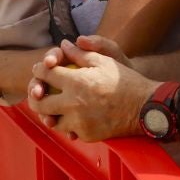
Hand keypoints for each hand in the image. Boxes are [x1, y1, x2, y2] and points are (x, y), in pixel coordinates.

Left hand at [28, 36, 149, 142]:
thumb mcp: (105, 60)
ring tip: (54, 106)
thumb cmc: (126, 81)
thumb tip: (65, 45)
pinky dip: (69, 124)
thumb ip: (82, 52)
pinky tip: (74, 117)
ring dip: (50, 113)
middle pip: (39, 102)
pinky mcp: (86, 134)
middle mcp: (73, 104)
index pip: (46, 74)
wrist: (145, 107)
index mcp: (76, 82)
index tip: (41, 68)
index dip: (40, 69)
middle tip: (38, 91)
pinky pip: (69, 130)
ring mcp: (78, 122)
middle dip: (35, 95)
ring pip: (51, 120)